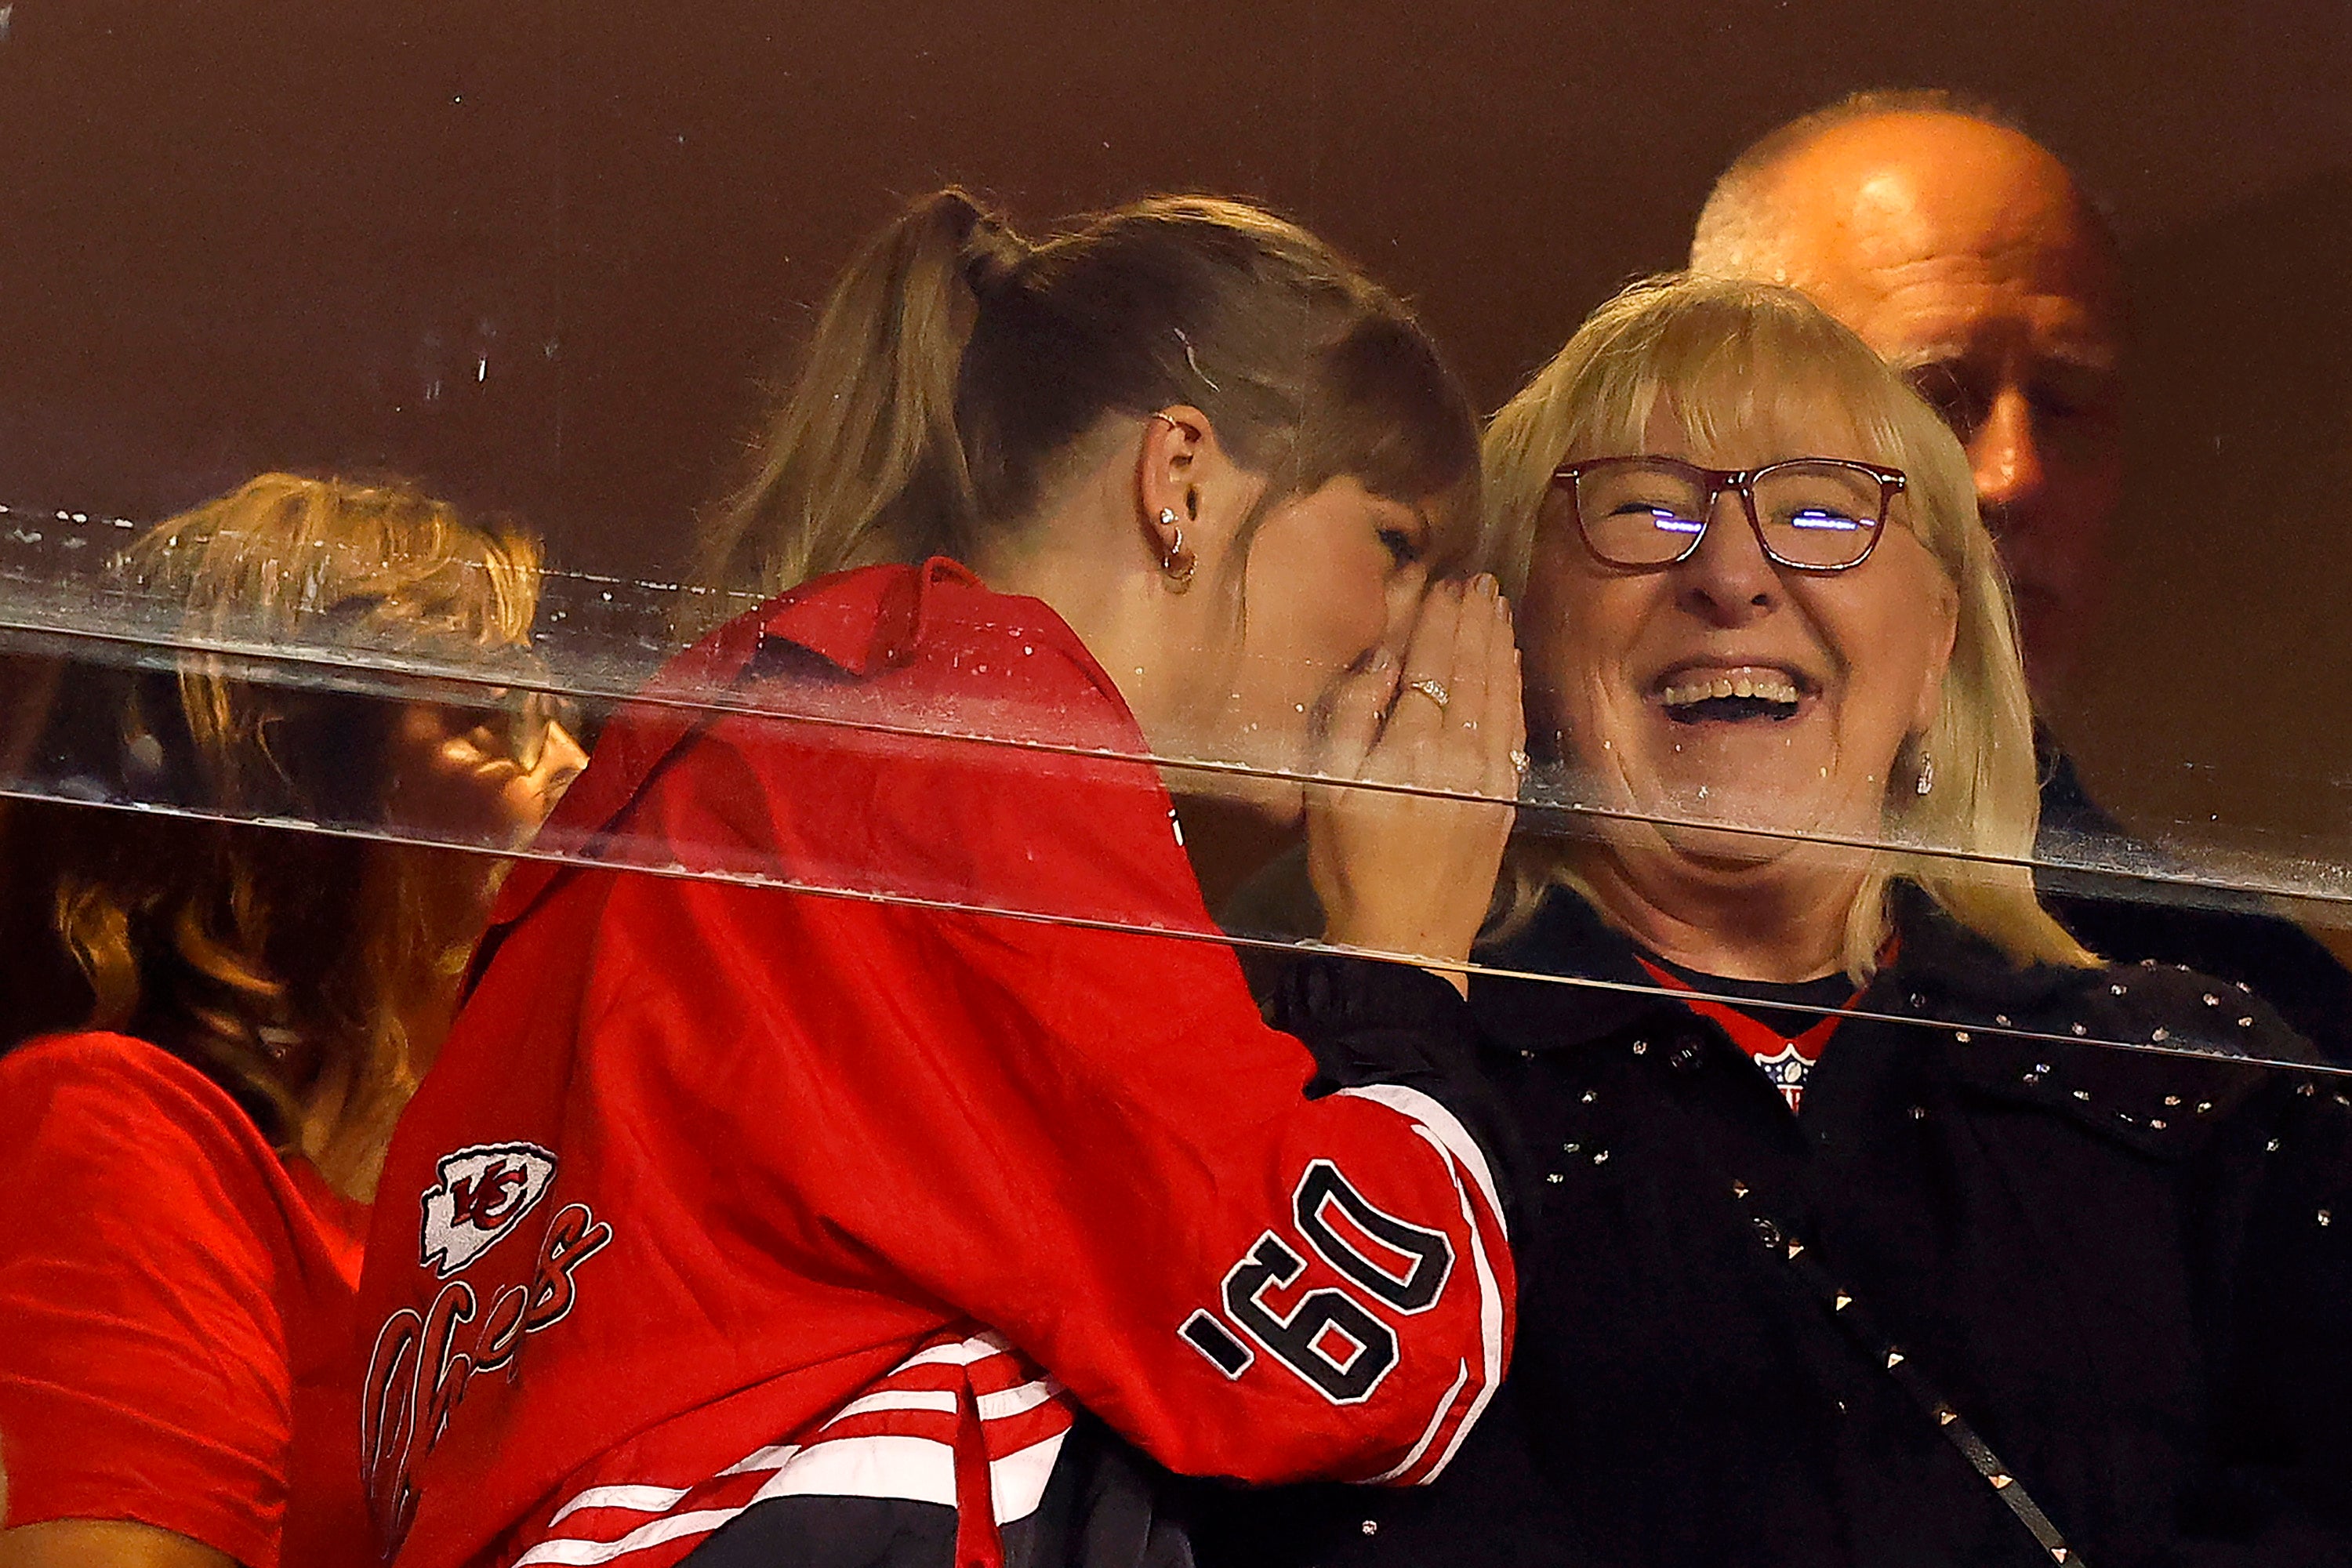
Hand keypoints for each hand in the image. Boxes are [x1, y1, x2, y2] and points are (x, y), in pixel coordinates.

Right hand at [1306, 575, 1525, 993]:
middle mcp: (1460, 753)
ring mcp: (1490, 776)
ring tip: (1497, 605)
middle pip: (1471, 669)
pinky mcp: (1505, 798)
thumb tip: (1383, 659)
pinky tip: (1510, 663)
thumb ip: (1350, 716)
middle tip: (1479, 579)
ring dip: (1499, 643)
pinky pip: (1513, 726)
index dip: (1438, 620)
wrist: (1405, 942)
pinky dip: (1513, 685)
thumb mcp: (1325, 790)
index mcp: (1410, 747)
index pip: (1430, 663)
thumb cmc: (1350, 867)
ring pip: (1499, 691)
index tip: (1443, 582)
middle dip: (1474, 620)